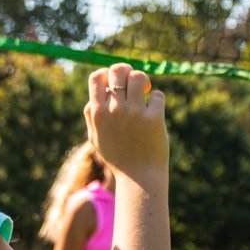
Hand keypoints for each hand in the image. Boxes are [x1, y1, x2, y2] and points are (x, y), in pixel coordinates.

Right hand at [85, 63, 167, 180]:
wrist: (139, 179)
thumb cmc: (118, 158)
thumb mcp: (96, 138)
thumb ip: (92, 115)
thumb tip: (96, 93)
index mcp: (98, 113)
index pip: (97, 77)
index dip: (107, 73)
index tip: (116, 83)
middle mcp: (114, 110)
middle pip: (118, 70)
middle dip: (127, 71)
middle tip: (136, 83)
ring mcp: (134, 113)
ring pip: (139, 77)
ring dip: (144, 81)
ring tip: (147, 92)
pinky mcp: (153, 118)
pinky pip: (157, 95)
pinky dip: (157, 99)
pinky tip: (156, 111)